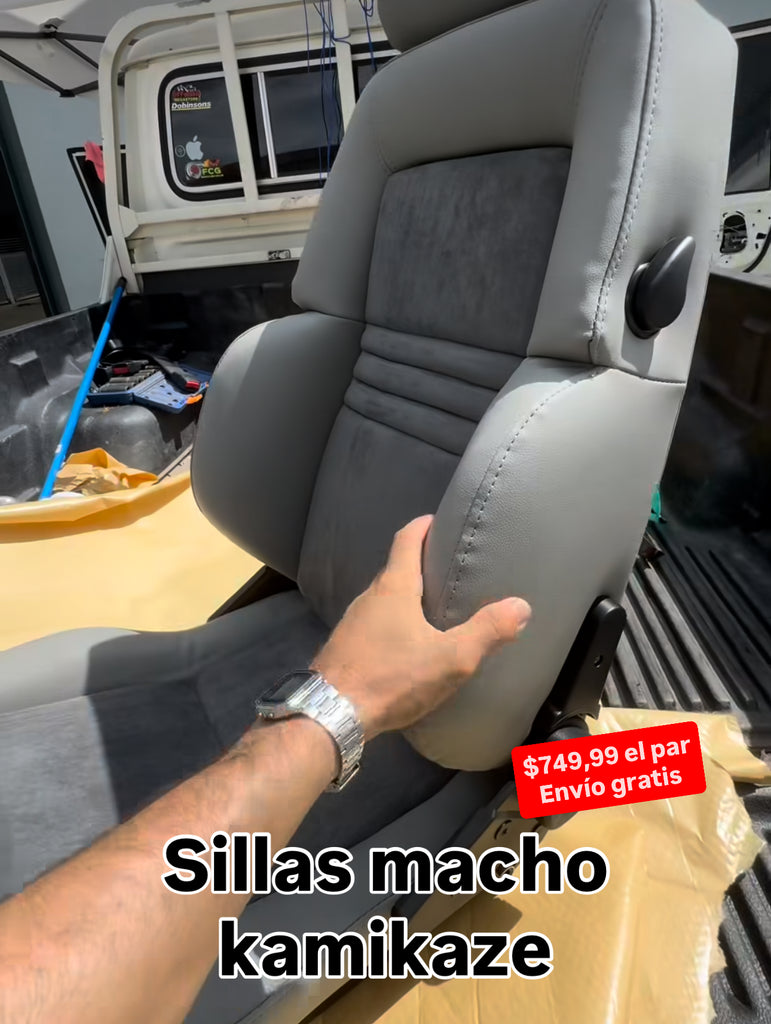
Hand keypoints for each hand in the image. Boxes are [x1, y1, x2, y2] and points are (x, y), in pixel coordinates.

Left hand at [311, 515, 530, 739]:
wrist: (329, 714)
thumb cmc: (391, 677)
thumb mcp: (450, 658)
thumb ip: (486, 632)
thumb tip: (521, 606)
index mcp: (392, 588)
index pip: (406, 541)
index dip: (422, 526)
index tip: (437, 520)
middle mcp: (368, 598)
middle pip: (394, 570)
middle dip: (418, 564)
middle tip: (447, 569)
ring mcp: (351, 624)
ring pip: (382, 600)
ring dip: (404, 597)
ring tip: (431, 608)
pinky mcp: (344, 649)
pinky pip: (372, 625)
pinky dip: (391, 623)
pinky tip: (404, 644)